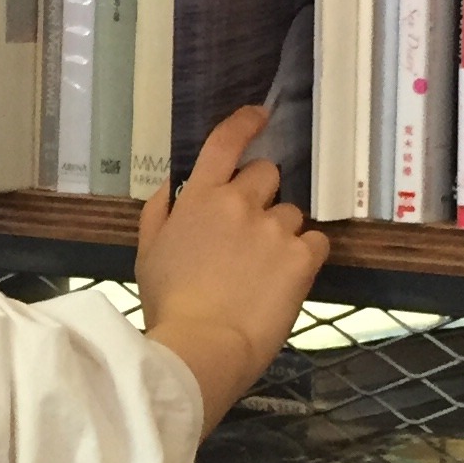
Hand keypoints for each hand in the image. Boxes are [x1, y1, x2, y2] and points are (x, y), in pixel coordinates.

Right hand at [136, 106, 330, 426]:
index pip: (224, 143)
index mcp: (199, 198)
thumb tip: (174, 187)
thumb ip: (160, 212)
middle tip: (249, 233)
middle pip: (266, 174)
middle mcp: (239, 202)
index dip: (244, 123)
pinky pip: (315, 242)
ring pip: (291, 213)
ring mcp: (273, 228)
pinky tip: (285, 282)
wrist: (201, 347)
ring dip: (282, 232)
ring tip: (264, 271)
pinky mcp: (301, 257)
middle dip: (261, 195)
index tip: (260, 115)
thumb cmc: (169, 305)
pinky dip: (304, 257)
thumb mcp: (148, 253)